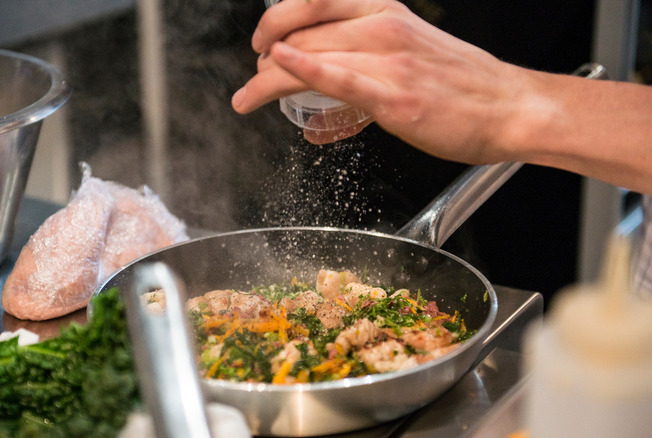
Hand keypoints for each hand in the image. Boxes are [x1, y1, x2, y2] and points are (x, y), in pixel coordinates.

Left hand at [232, 0, 527, 162]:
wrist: (510, 107)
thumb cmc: (463, 86)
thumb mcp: (409, 58)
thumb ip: (361, 79)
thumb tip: (319, 117)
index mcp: (385, 11)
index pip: (313, 3)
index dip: (276, 21)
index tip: (262, 43)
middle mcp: (383, 27)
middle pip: (302, 33)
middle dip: (265, 59)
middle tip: (252, 82)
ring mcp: (389, 60)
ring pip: (310, 56)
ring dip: (266, 79)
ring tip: (247, 97)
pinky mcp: (394, 95)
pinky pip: (339, 77)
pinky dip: (302, 70)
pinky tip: (277, 70)